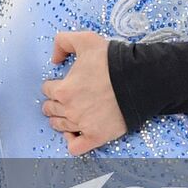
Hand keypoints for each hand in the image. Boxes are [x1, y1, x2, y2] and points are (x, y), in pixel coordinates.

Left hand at [41, 31, 126, 155]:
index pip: (47, 90)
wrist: (140, 79)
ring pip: (60, 127)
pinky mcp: (97, 136)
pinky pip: (75, 148)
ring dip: (60, 120)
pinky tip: (75, 133)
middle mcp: (70, 109)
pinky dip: (72, 142)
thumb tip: (54, 59)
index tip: (63, 83)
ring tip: (69, 114)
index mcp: (64, 89)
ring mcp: (83, 125)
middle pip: (51, 109)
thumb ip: (63, 41)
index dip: (54, 85)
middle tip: (66, 98)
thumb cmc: (113, 60)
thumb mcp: (86, 39)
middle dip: (55, 103)